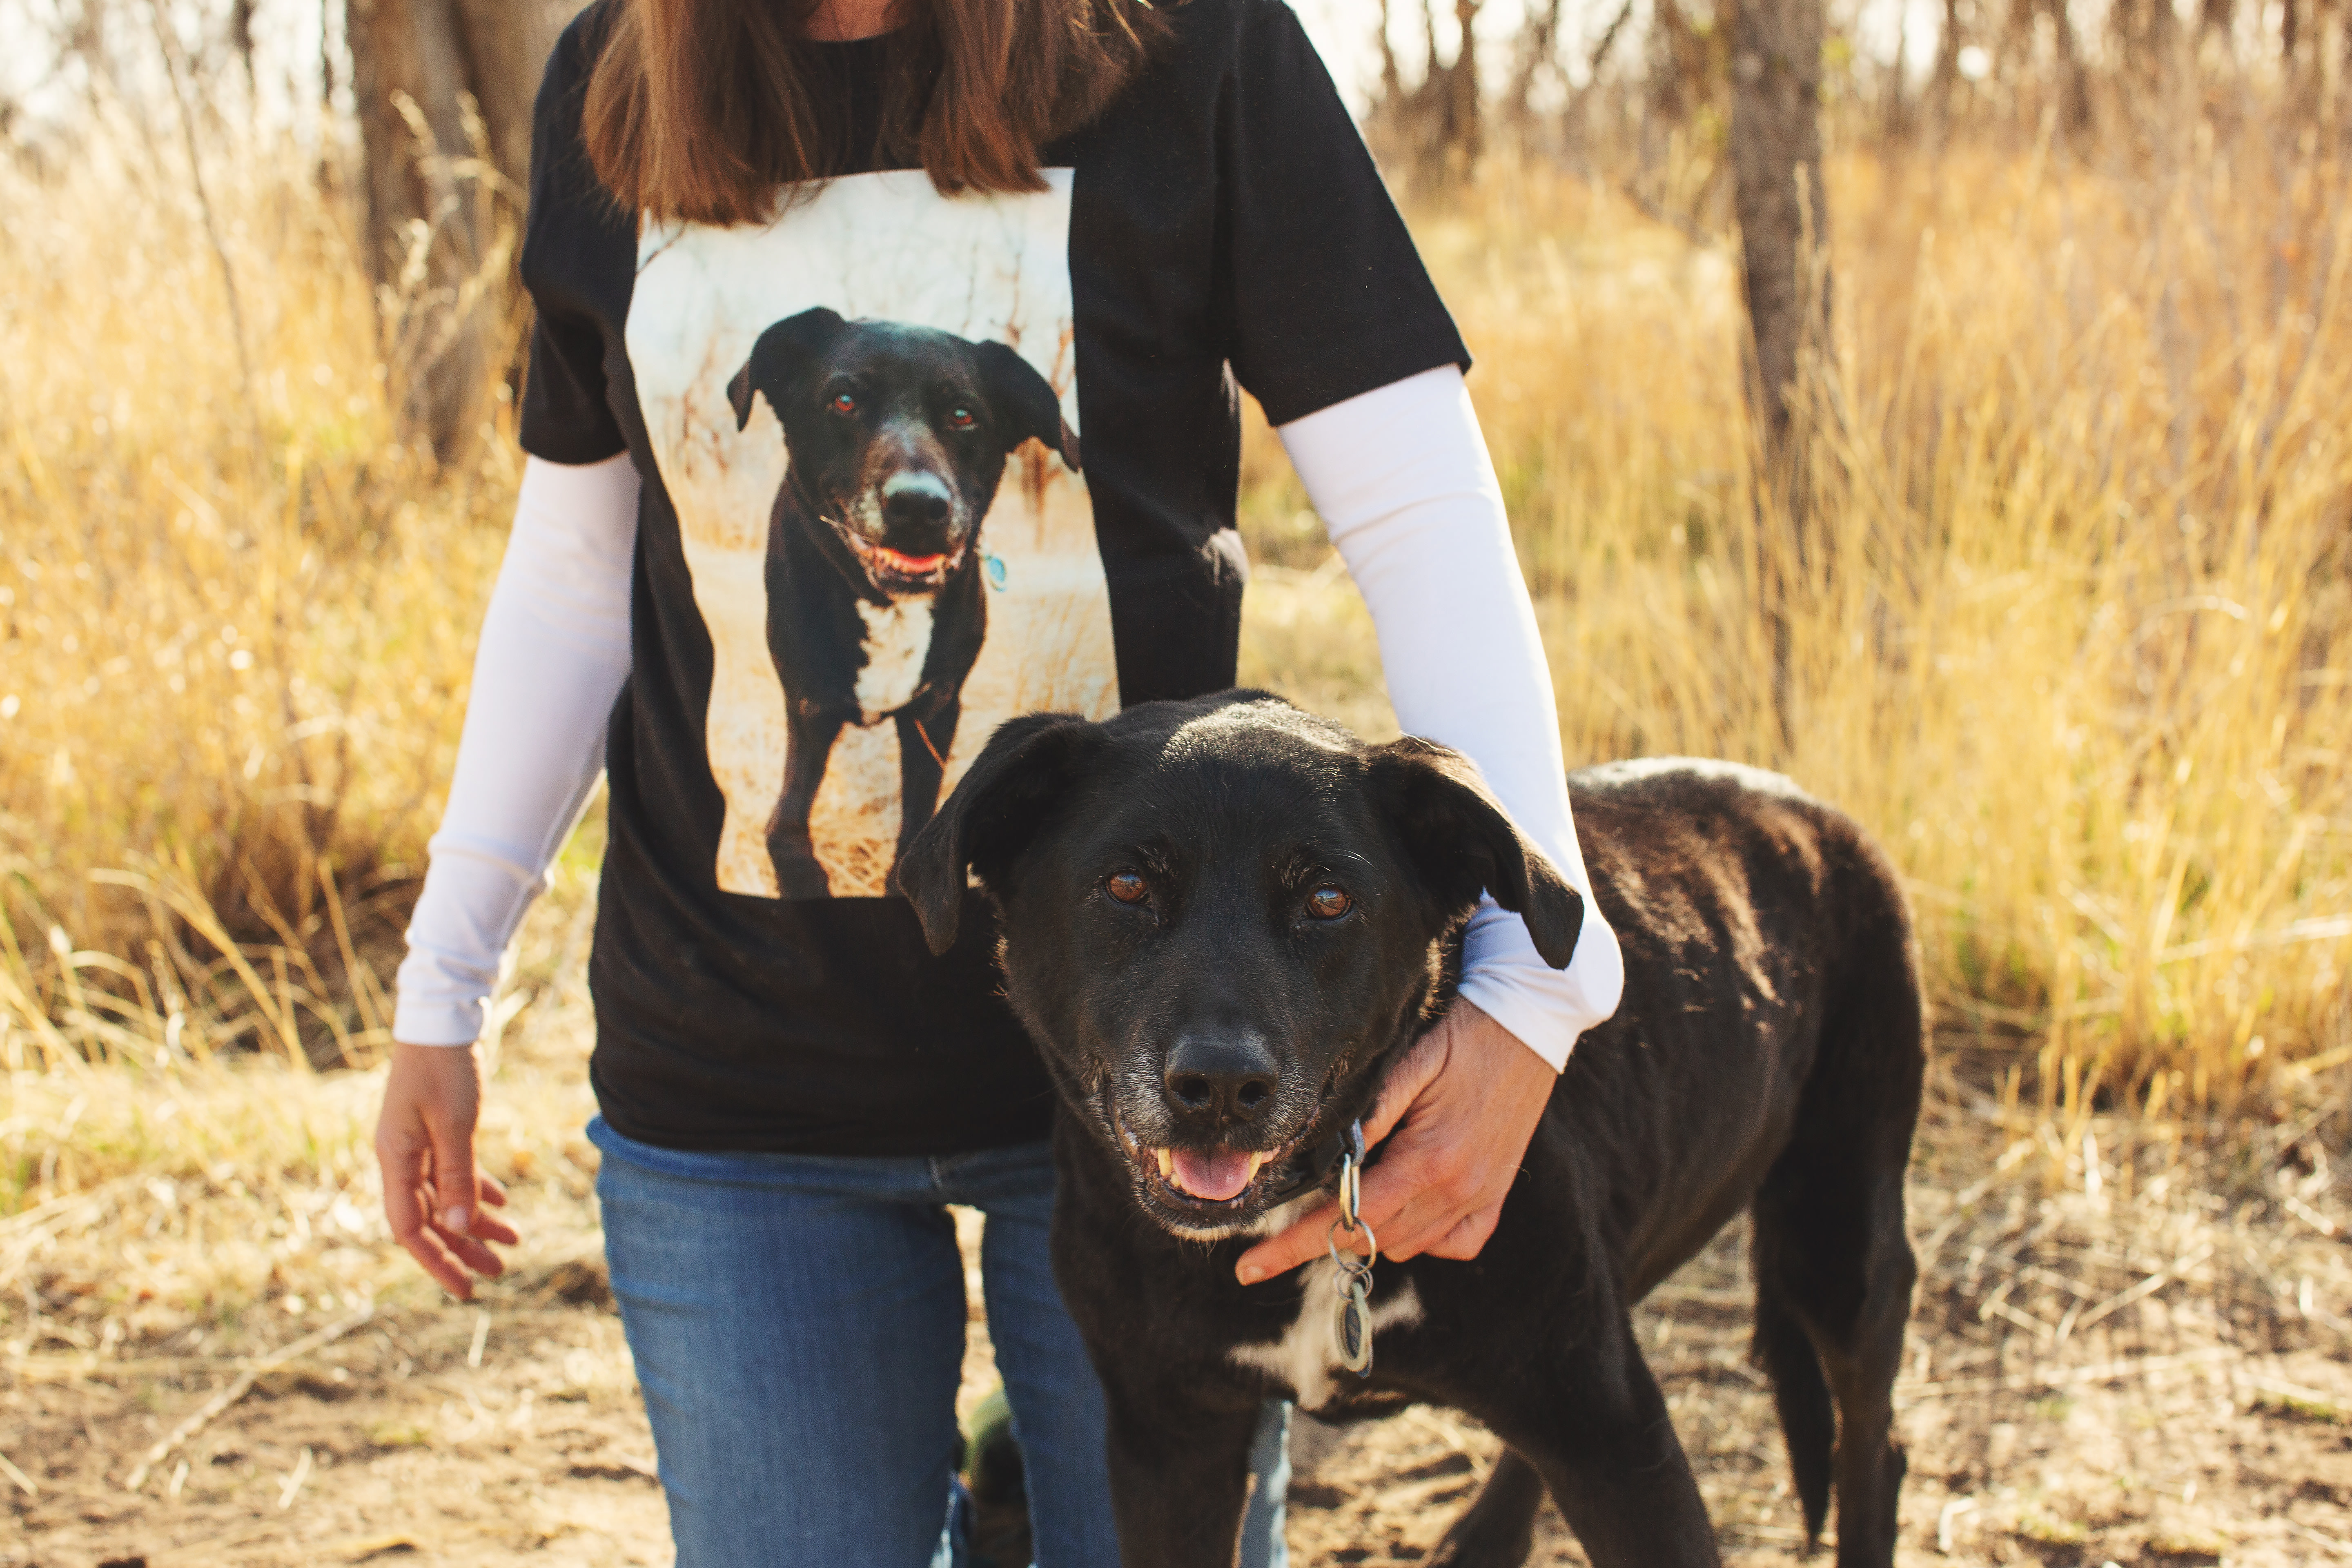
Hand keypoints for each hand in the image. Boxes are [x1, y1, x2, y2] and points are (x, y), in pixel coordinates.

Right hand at [376, 1039, 517, 1300]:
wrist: (442, 1022)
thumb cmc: (444, 1068)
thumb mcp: (454, 1124)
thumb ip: (456, 1175)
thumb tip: (459, 1227)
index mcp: (395, 1160)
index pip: (410, 1228)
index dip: (437, 1259)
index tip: (465, 1287)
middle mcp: (401, 1159)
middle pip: (430, 1220)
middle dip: (463, 1248)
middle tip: (499, 1272)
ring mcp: (417, 1147)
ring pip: (445, 1199)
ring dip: (476, 1222)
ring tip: (513, 1242)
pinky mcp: (435, 1134)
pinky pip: (453, 1174)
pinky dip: (476, 1191)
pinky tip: (501, 1203)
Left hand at [1234, 999, 1553, 1284]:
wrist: (1530, 1022)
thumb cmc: (1464, 1035)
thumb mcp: (1409, 1064)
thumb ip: (1366, 1115)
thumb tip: (1317, 1151)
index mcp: (1429, 1160)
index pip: (1349, 1220)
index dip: (1294, 1246)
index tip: (1251, 1266)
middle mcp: (1457, 1189)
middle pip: (1374, 1238)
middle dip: (1324, 1237)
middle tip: (1285, 1227)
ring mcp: (1481, 1196)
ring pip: (1409, 1244)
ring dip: (1373, 1229)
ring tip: (1352, 1191)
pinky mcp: (1495, 1195)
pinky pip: (1453, 1242)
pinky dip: (1424, 1234)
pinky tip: (1406, 1203)